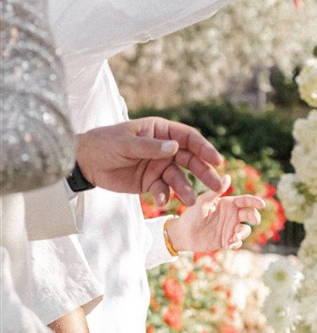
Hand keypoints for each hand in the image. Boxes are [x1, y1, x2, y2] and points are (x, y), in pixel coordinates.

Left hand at [76, 119, 225, 206]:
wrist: (84, 163)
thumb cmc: (104, 144)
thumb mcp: (125, 143)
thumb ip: (150, 147)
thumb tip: (174, 147)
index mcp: (161, 131)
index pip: (188, 138)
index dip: (204, 148)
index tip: (216, 161)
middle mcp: (164, 148)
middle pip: (190, 159)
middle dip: (204, 172)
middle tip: (216, 185)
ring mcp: (159, 166)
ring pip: (179, 178)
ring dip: (185, 189)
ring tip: (191, 201)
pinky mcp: (151, 182)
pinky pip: (163, 190)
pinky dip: (164, 196)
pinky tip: (161, 201)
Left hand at [167, 192, 265, 255]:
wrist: (183, 233)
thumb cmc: (192, 214)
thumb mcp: (204, 201)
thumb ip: (217, 190)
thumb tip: (228, 176)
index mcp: (228, 203)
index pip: (245, 200)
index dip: (255, 201)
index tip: (262, 204)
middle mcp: (232, 215)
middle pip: (250, 214)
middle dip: (254, 217)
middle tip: (254, 220)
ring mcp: (230, 228)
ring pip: (245, 230)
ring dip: (242, 233)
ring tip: (232, 238)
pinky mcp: (227, 240)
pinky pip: (237, 243)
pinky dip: (236, 244)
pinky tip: (228, 245)